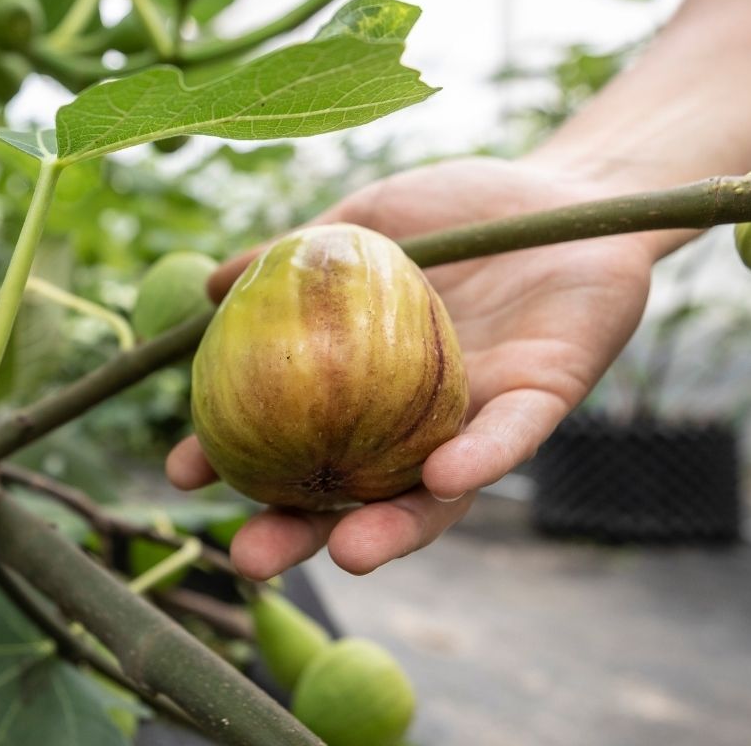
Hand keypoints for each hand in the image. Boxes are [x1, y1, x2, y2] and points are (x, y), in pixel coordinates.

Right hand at [167, 157, 665, 578]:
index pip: (296, 438)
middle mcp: (421, 420)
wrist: (571, 191)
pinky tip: (444, 477)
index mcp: (369, 385)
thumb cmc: (463, 209)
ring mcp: (481, 416)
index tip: (180, 475)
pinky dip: (482, 460)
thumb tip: (207, 287)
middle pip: (354, 495)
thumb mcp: (366, 223)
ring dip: (393, 530)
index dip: (241, 464)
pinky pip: (513, 439)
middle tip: (249, 559)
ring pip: (437, 496)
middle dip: (303, 535)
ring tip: (348, 553)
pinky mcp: (548, 398)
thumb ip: (293, 254)